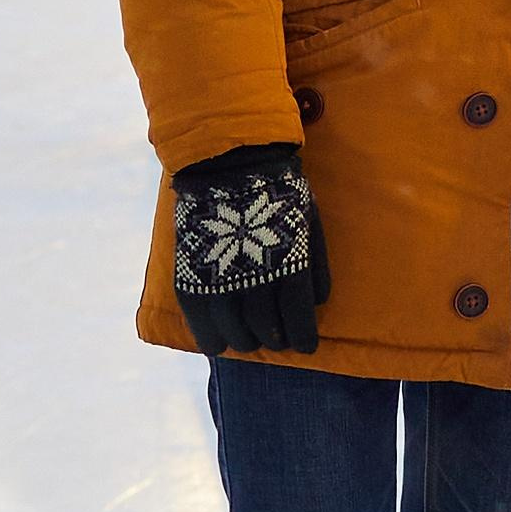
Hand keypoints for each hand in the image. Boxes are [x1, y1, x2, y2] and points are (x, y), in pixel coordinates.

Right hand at [172, 145, 330, 356]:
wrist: (228, 164)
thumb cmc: (277, 192)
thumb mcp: (309, 222)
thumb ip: (315, 264)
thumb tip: (317, 302)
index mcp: (290, 267)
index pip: (297, 319)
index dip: (303, 339)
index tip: (305, 348)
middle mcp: (256, 280)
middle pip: (267, 330)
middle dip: (276, 339)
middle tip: (278, 339)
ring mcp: (222, 280)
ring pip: (235, 332)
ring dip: (246, 342)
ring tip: (250, 340)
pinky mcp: (193, 277)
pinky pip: (200, 322)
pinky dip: (210, 339)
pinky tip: (217, 345)